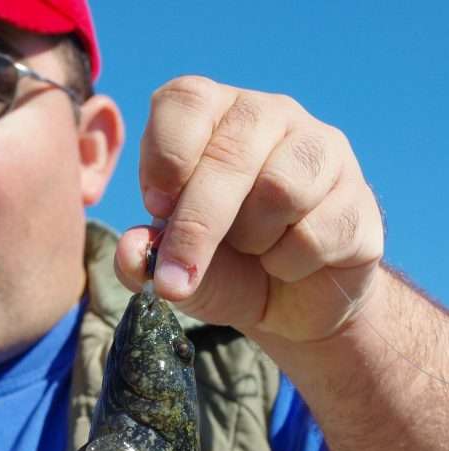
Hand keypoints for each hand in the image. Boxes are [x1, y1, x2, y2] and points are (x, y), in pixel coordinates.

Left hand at [115, 77, 384, 344]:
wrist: (293, 308)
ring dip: (254, 240)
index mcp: (217, 116)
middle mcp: (271, 117)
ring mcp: (322, 152)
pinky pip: (315, 232)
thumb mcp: (176, 269)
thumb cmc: (227, 270)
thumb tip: (133, 253)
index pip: (185, 101)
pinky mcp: (358, 200)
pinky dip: (290, 265)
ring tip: (255, 250)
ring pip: (279, 188)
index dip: (165, 156)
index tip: (156, 208)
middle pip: (230, 154)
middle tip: (176, 281)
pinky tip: (290, 264)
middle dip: (196, 227)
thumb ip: (147, 259)